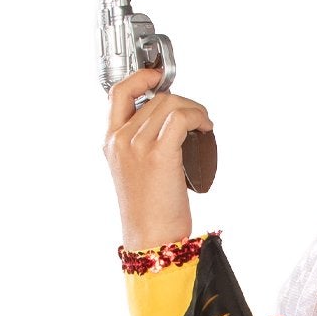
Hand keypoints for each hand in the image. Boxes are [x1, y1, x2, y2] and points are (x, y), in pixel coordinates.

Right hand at [103, 64, 213, 248]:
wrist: (150, 237)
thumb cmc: (147, 212)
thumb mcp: (133, 172)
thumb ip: (138, 148)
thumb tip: (165, 129)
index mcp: (111, 142)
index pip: (119, 93)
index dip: (141, 78)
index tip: (159, 78)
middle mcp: (121, 140)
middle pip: (155, 99)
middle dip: (182, 102)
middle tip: (196, 118)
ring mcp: (138, 145)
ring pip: (171, 105)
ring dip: (194, 110)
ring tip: (203, 125)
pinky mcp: (159, 154)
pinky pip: (182, 118)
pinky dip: (198, 117)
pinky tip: (205, 128)